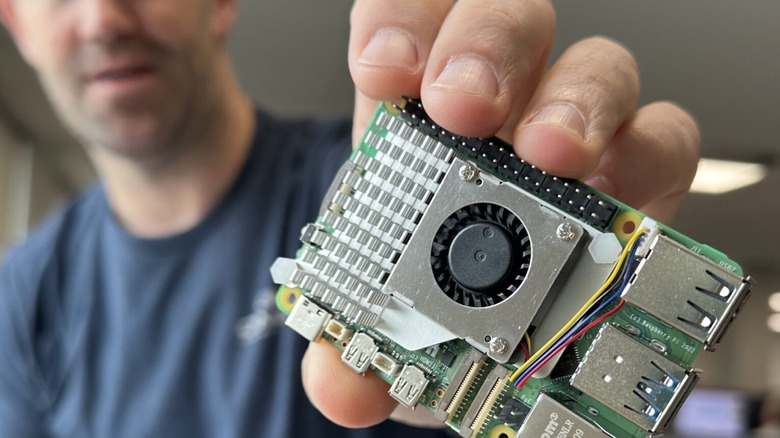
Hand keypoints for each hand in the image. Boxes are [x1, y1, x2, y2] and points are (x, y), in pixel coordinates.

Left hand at [307, 0, 700, 427]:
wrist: (484, 326)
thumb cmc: (426, 291)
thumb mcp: (372, 311)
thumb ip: (345, 334)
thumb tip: (342, 384)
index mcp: (416, 112)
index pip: (410, 22)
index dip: (400, 25)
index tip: (385, 71)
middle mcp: (501, 105)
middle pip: (506, 20)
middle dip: (485, 51)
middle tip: (463, 107)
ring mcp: (573, 130)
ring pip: (595, 64)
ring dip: (576, 100)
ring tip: (552, 155)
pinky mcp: (638, 172)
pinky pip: (666, 135)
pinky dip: (645, 154)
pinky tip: (614, 195)